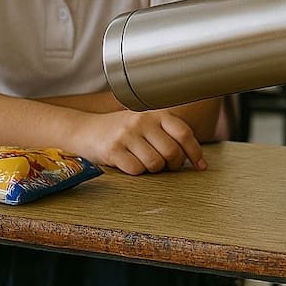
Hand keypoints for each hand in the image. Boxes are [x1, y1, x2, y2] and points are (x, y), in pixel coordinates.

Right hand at [76, 110, 206, 175]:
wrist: (85, 130)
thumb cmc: (122, 130)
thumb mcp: (146, 123)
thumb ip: (168, 133)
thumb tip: (195, 158)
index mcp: (156, 113)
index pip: (184, 133)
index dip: (195, 152)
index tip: (201, 166)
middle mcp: (142, 120)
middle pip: (172, 152)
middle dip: (173, 165)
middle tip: (167, 167)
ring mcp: (127, 134)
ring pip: (155, 163)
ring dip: (154, 169)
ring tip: (145, 162)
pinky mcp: (113, 149)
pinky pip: (136, 170)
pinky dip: (137, 172)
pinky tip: (130, 164)